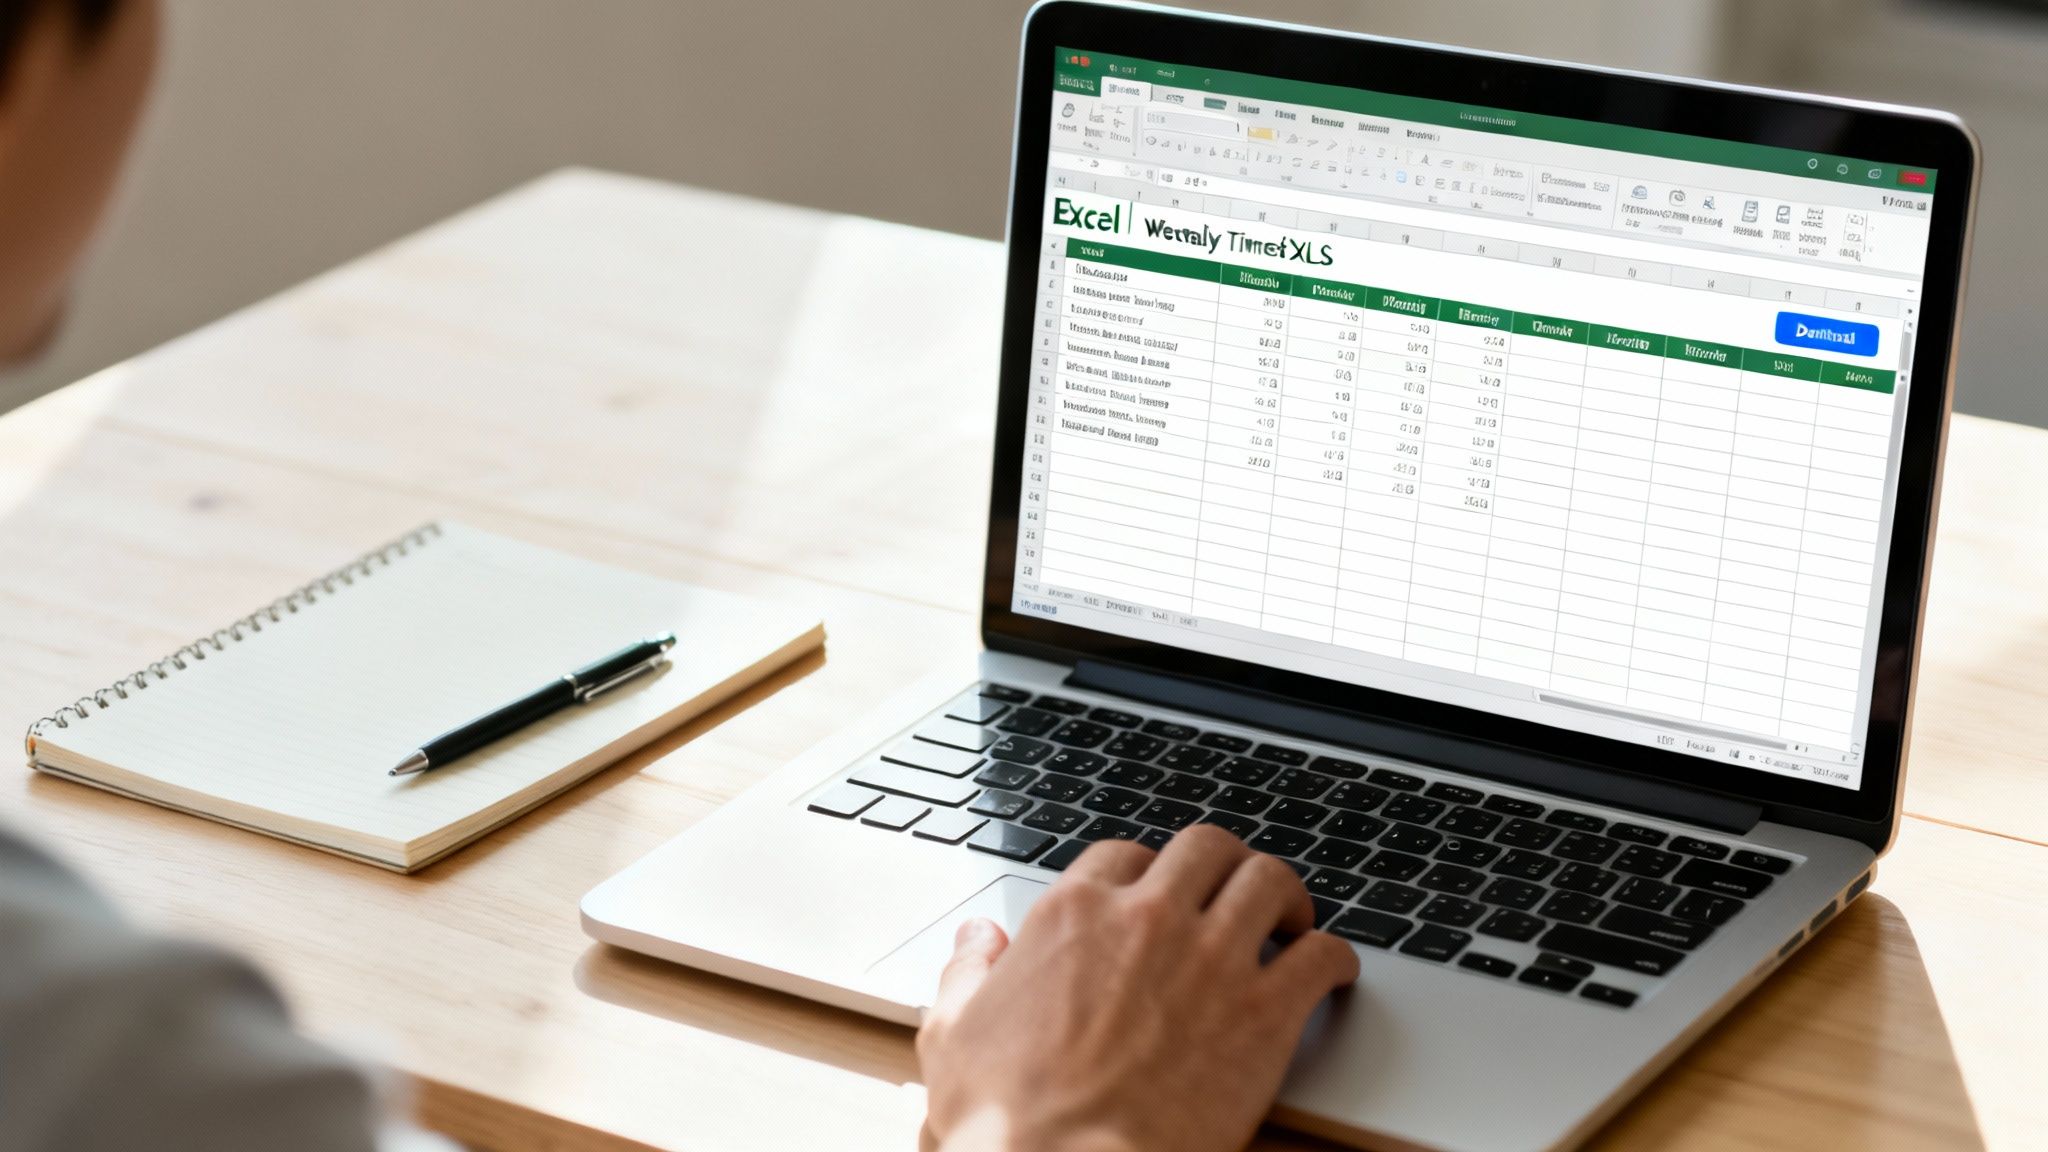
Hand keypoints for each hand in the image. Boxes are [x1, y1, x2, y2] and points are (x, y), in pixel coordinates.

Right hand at [915, 826, 1359, 1151]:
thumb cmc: (1007, 1119)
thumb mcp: (954, 1035)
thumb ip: (967, 973)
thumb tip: (977, 939)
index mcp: (1073, 915)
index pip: (1124, 854)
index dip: (1148, 872)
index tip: (1160, 896)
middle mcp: (1147, 918)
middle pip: (1207, 847)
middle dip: (1225, 865)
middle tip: (1235, 892)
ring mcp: (1211, 959)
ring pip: (1270, 880)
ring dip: (1286, 895)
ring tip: (1291, 920)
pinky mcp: (1264, 1013)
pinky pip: (1322, 955)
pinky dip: (1334, 957)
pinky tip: (1333, 972)